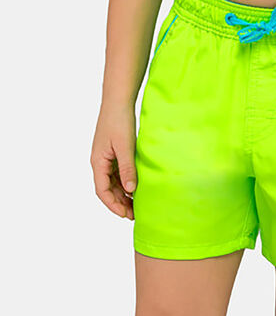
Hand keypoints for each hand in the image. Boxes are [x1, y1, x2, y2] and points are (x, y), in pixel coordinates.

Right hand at [90, 101, 136, 219]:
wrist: (118, 101)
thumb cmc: (119, 121)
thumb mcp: (125, 147)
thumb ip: (127, 169)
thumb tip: (130, 191)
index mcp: (98, 162)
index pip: (102, 191)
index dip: (113, 205)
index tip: (126, 215)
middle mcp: (99, 162)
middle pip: (107, 189)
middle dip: (119, 202)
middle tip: (134, 213)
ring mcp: (106, 157)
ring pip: (112, 182)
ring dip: (122, 193)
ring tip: (136, 203)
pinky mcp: (113, 152)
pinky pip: (117, 172)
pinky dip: (125, 181)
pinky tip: (136, 186)